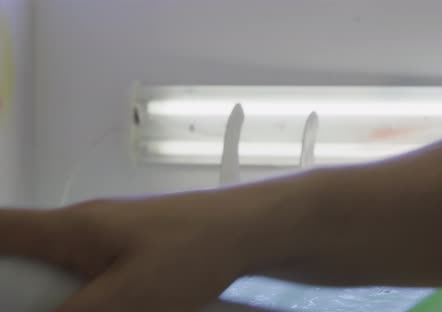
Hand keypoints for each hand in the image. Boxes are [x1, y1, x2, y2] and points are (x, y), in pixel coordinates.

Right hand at [0, 190, 271, 311]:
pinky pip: (93, 272)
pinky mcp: (132, 247)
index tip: (5, 289)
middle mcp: (83, 225)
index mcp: (71, 228)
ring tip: (90, 304)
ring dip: (64, 296)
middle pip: (28, 256)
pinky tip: (114, 304)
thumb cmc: (189, 254)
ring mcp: (109, 235)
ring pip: (62, 268)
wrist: (244, 229)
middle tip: (45, 303)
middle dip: (28, 291)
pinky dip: (91, 293)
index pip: (2, 227)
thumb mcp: (126, 296)